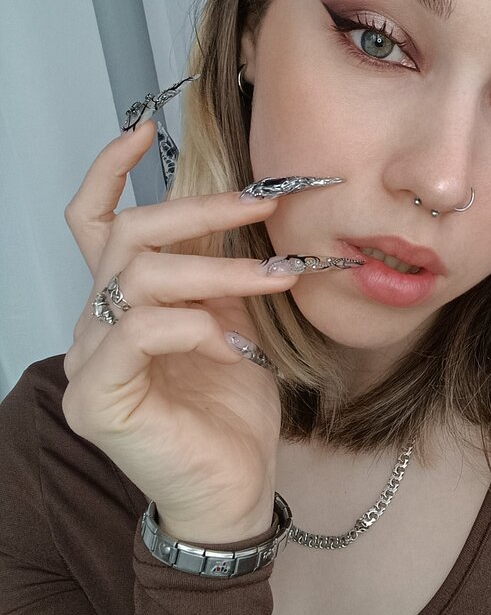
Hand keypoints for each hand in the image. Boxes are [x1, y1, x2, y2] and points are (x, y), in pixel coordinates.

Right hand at [61, 120, 339, 542]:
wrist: (234, 486)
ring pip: (143, 276)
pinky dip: (194, 324)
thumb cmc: (234, 404)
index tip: (144, 128)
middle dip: (201, 210)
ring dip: (220, 270)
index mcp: (124, 299)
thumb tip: (251, 207)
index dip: (109, 171)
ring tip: (276, 277)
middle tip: (264, 202)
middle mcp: (97, 322)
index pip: (94, 222)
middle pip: (127, 234)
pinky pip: (139, 331)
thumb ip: (222, 270)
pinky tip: (232, 343)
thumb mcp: (235, 318)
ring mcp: (90, 360)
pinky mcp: (99, 399)